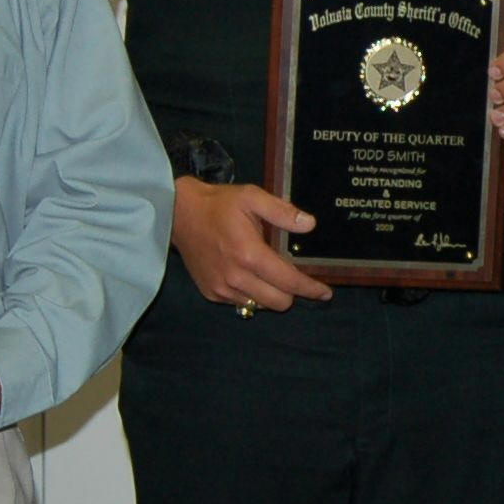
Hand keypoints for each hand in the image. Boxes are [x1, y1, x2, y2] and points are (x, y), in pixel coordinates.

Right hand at [172, 176, 333, 311]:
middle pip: (279, 303)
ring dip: (270, 294)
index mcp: (249, 255)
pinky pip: (240, 303)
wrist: (178, 214)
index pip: (289, 282)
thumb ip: (282, 212)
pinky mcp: (211, 293)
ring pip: (260, 305)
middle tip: (293, 277)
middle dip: (292, 292)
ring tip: (268, 273)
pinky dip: (250, 293)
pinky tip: (247, 274)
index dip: (311, 289)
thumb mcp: (252, 197)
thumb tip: (310, 225)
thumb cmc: (218, 204)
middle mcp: (236, 278)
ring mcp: (222, 289)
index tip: (325, 292)